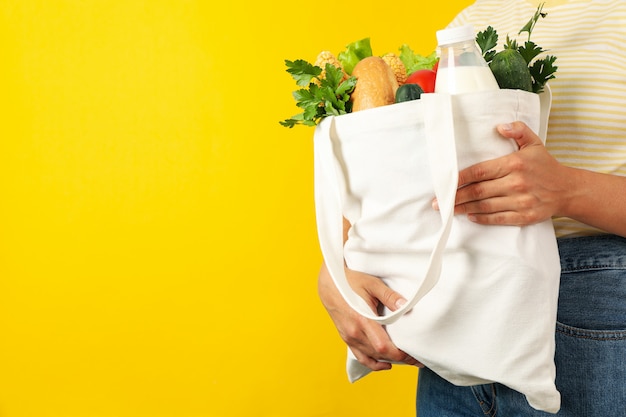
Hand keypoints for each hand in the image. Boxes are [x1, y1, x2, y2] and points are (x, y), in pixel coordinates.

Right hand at [317, 262, 422, 370]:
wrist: (328, 283)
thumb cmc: (349, 281)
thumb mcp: (372, 284)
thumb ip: (389, 296)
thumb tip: (405, 306)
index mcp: (361, 320)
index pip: (383, 347)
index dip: (400, 355)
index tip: (414, 355)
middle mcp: (354, 333)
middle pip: (380, 354)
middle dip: (400, 359)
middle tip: (416, 359)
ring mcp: (349, 337)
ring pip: (372, 357)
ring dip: (389, 360)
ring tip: (406, 360)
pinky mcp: (346, 337)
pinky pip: (361, 356)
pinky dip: (373, 363)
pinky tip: (385, 364)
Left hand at [448, 121, 570, 225]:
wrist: (568, 189)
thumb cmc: (545, 165)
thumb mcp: (534, 143)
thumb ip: (518, 130)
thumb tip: (500, 126)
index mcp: (514, 164)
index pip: (479, 171)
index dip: (460, 178)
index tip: (445, 183)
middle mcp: (516, 183)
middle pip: (478, 191)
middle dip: (455, 197)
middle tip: (438, 202)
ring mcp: (521, 201)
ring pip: (485, 206)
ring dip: (464, 209)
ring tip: (448, 210)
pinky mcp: (525, 216)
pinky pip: (498, 218)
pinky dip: (482, 219)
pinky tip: (469, 216)